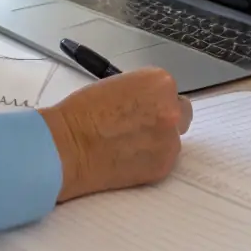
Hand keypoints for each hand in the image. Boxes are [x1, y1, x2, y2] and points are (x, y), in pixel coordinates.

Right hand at [39, 68, 192, 202]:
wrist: (69, 146)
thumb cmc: (83, 111)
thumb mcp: (117, 85)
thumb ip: (141, 93)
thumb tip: (150, 103)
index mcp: (159, 82)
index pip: (169, 90)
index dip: (155, 99)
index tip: (143, 107)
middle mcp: (171, 109)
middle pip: (181, 113)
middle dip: (165, 118)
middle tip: (143, 126)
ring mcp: (170, 141)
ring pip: (172, 139)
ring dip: (158, 141)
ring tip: (128, 145)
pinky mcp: (164, 167)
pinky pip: (164, 160)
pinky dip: (151, 160)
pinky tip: (128, 158)